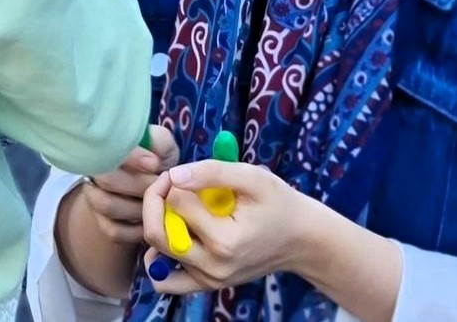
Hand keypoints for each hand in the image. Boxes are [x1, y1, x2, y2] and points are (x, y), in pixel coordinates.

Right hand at [74, 125, 179, 246]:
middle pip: (107, 179)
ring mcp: (96, 199)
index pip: (109, 149)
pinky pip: (114, 230)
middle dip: (140, 185)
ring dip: (139, 206)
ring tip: (158, 204)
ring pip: (108, 205)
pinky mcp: (103, 224)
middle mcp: (96, 172)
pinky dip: (137, 229)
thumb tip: (152, 160)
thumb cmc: (160, 163)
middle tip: (161, 186)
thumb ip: (159, 143)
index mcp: (108, 148)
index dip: (132, 157)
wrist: (156, 190)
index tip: (155, 164)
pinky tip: (152, 221)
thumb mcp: (163, 147)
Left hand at [140, 159, 317, 294]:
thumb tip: (174, 176)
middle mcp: (213, 267)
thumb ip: (212, 172)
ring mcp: (208, 281)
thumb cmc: (279, 203)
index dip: (172, 181)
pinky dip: (160, 258)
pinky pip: (167, 280)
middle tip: (171, 184)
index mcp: (224, 241)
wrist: (301, 239)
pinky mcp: (206, 285)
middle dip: (155, 201)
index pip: (175, 205)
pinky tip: (173, 234)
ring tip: (175, 208)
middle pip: (157, 233)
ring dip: (158, 225)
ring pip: (158, 254)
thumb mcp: (252, 177)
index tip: (182, 172)